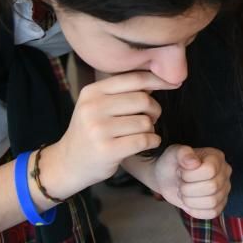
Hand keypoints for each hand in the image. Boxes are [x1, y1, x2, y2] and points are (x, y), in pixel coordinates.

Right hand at [41, 71, 176, 198]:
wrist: (68, 163)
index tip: (175, 83)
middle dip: (154, 110)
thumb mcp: (97, 105)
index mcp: (93, 92)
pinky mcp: (107, 150)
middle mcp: (93, 108)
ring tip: (142, 133)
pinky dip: (152, 141)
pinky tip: (147, 142)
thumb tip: (157, 79)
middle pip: (143, 100)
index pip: (134, 79)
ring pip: (145, 122)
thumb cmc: (92, 131)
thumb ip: (122, 92)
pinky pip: (144, 140)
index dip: (159, 80)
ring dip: (151, 128)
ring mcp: (99, 129)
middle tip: (151, 118)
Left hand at [154, 145, 231, 218]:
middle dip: (188, 188)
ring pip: (212, 202)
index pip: (209, 170)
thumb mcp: (172, 153)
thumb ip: (182, 153)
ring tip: (185, 192)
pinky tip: (190, 201)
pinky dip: (196, 210)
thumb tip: (193, 162)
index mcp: (217, 157)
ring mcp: (224, 190)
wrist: (167, 179)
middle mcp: (225, 173)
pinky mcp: (219, 205)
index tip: (181, 171)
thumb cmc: (172, 164)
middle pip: (212, 187)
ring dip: (190, 200)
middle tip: (181, 183)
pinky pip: (212, 213)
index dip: (190, 175)